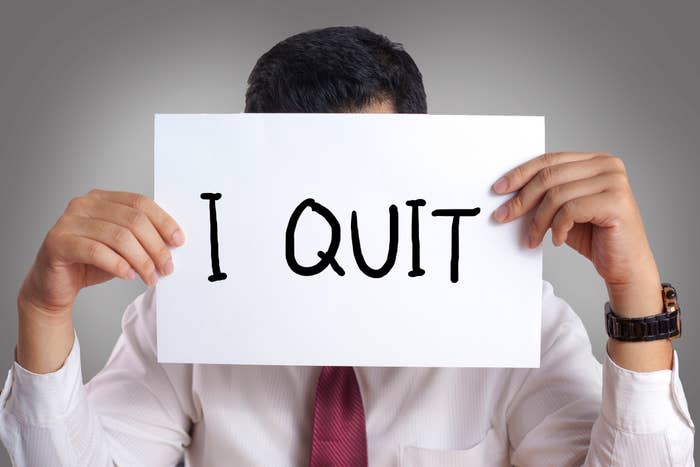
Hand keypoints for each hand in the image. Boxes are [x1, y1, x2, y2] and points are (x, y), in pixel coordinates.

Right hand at [18, 189, 184, 317]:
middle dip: (155, 246)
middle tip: (166, 267)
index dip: (163, 222)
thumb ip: (142, 238)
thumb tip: (172, 243)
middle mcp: (84, 205)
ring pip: (118, 237)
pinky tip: (128, 275)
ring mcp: (68, 221)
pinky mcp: (58, 242)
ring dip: (141, 260)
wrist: (54, 285)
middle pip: (133, 220)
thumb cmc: (90, 263)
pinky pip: (97, 251)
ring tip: (150, 276)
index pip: (140, 203)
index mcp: (102, 198)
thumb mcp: (122, 247)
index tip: (178, 241)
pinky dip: (118, 265)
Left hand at [491, 152, 660, 317]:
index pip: (549, 160)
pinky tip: (558, 240)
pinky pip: (570, 210)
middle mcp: (607, 165)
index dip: (520, 173)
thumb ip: (544, 196)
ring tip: (533, 238)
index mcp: (594, 160)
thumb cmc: (594, 236)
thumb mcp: (563, 210)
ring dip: (537, 221)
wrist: (624, 265)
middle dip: (521, 199)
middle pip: (549, 176)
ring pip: (556, 195)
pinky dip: (557, 228)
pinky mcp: (617, 202)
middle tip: (503, 216)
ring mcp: (614, 182)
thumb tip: (507, 194)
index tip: (499, 189)